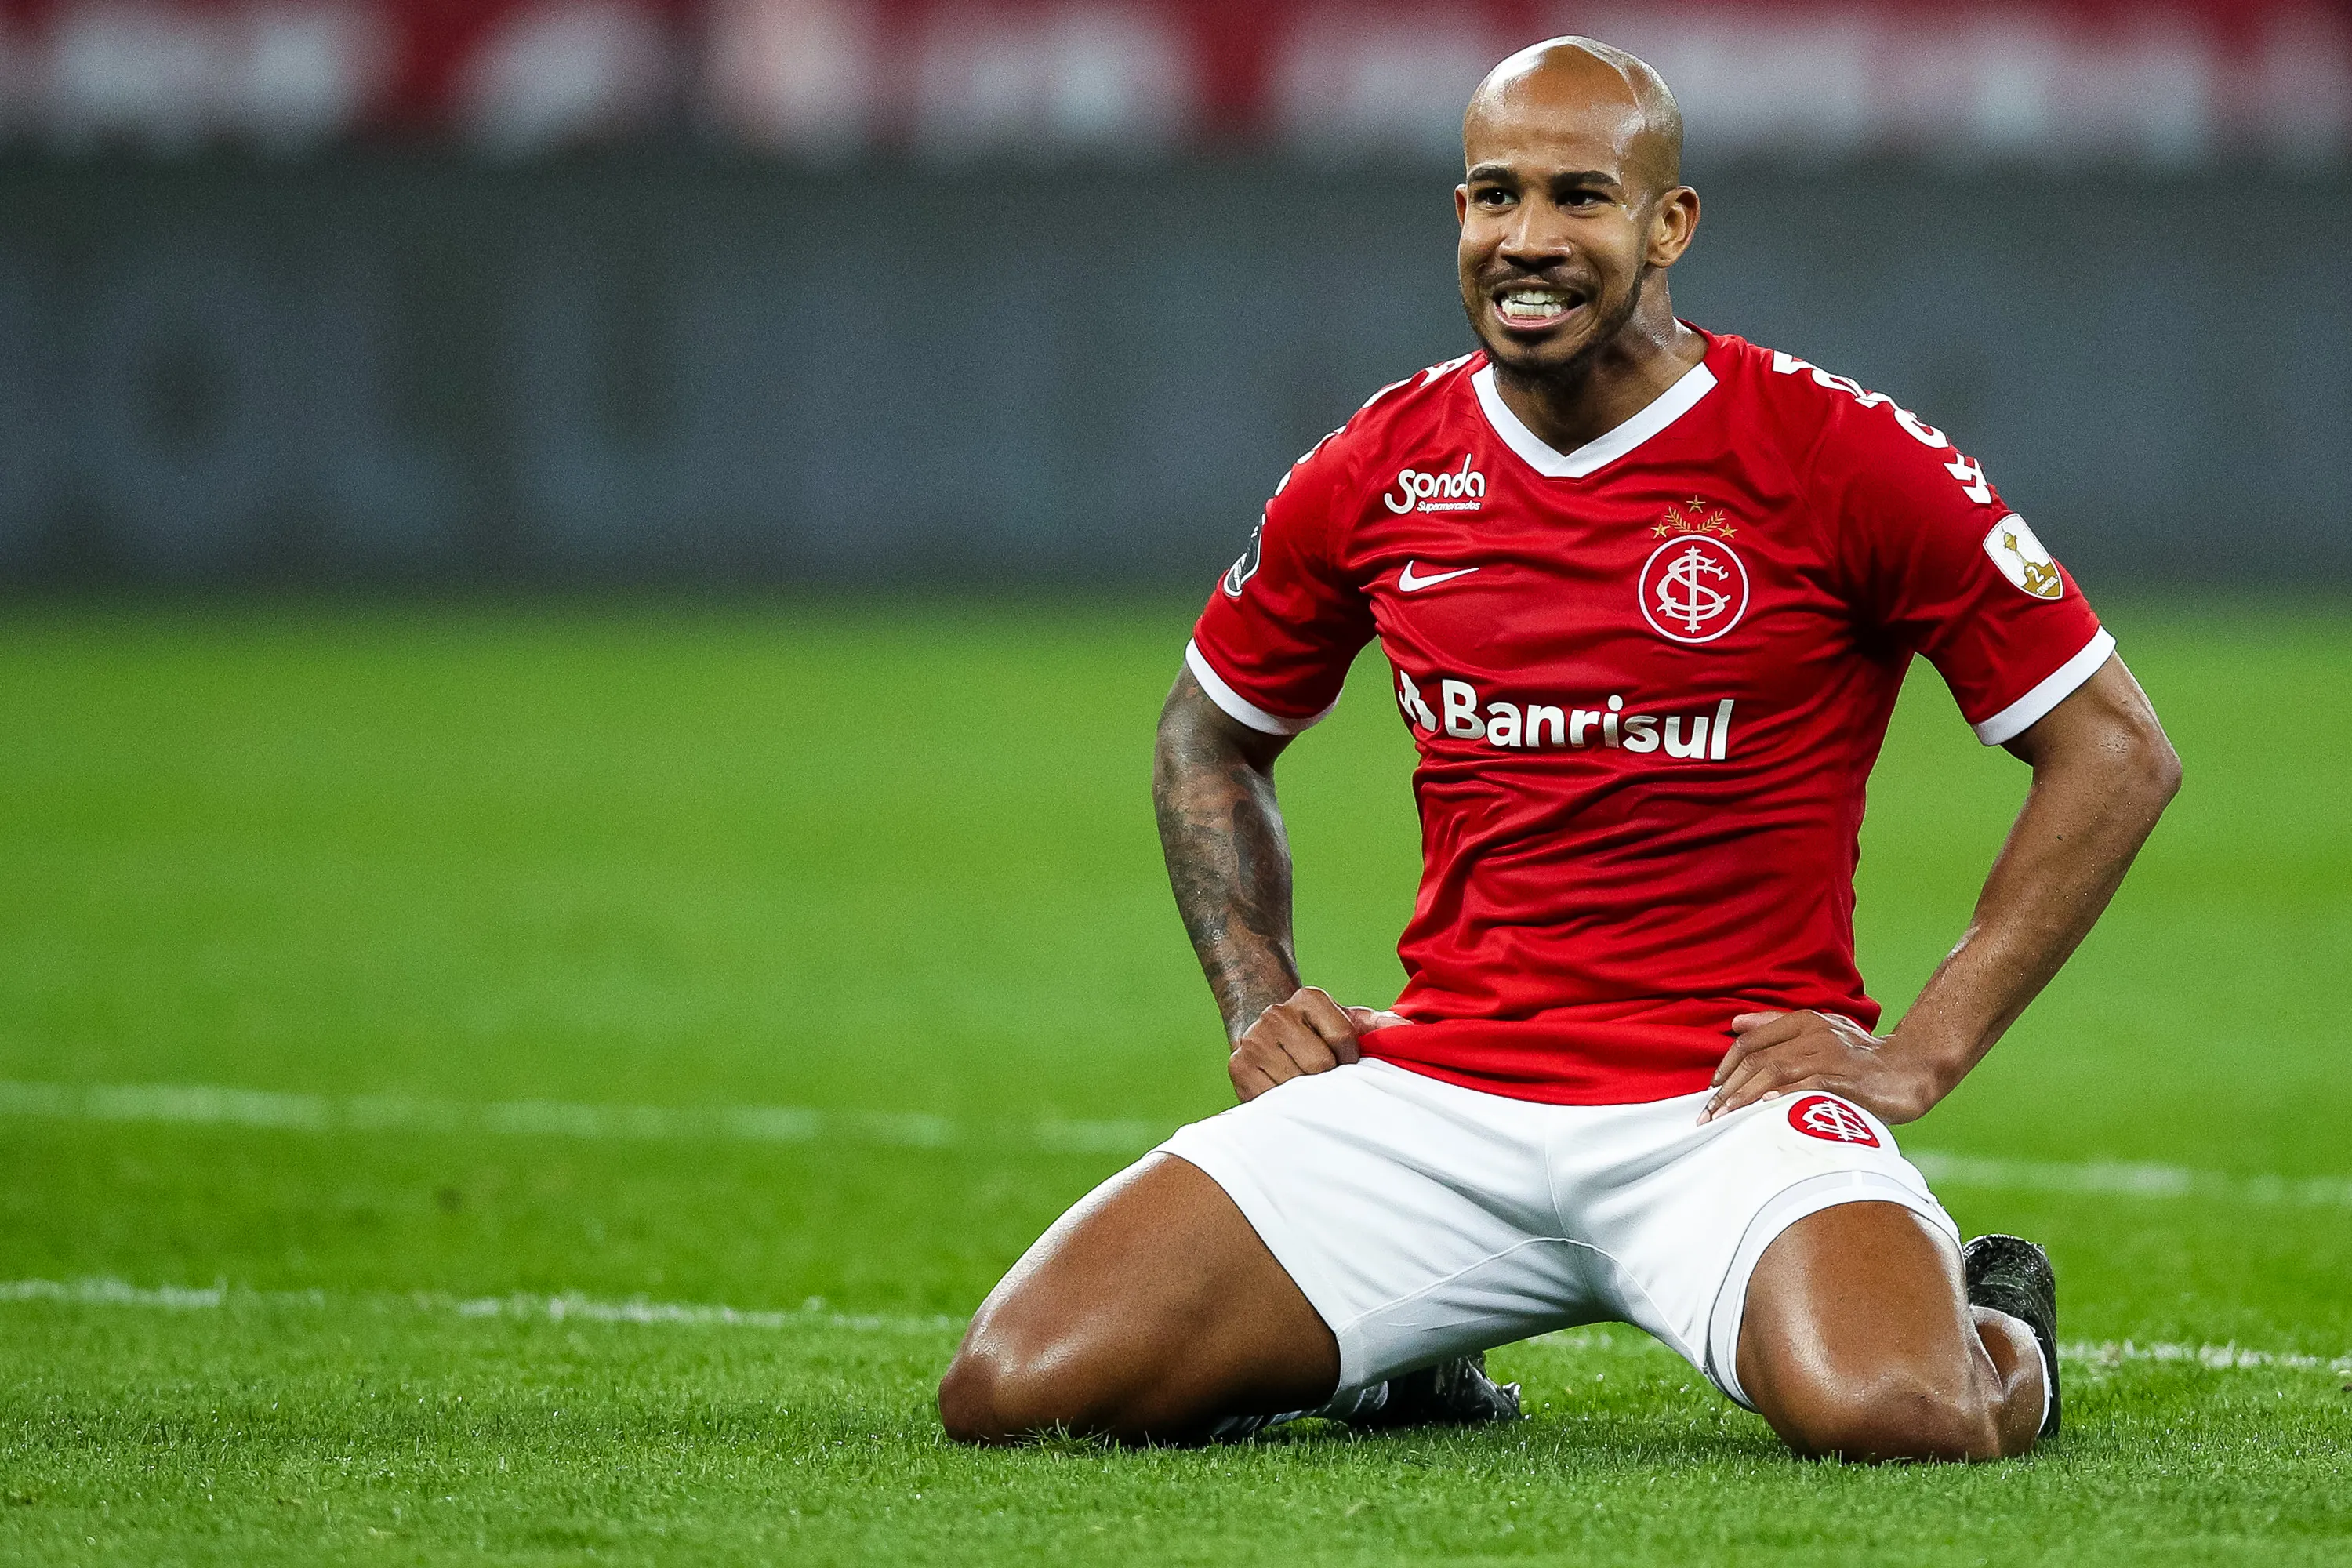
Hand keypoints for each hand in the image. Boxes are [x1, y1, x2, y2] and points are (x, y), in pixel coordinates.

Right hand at [1228, 989, 1407, 1100]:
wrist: (1265, 1034)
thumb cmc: (1318, 1035)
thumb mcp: (1349, 1023)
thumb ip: (1380, 1026)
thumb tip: (1410, 1031)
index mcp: (1310, 998)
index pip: (1344, 1039)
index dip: (1350, 1060)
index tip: (1344, 1062)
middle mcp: (1278, 1014)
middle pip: (1319, 1065)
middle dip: (1328, 1079)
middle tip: (1323, 1078)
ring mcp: (1254, 1040)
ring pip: (1295, 1084)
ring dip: (1306, 1093)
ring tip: (1305, 1086)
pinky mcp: (1238, 1067)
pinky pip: (1271, 1098)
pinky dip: (1283, 1104)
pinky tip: (1286, 1094)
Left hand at [1700, 1010, 1942, 1125]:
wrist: (1911, 1070)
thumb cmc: (1860, 1056)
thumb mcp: (1820, 1031)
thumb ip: (1776, 1026)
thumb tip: (1735, 1023)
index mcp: (1804, 1020)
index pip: (1751, 1041)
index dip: (1727, 1066)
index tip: (1712, 1091)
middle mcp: (1813, 1033)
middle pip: (1757, 1059)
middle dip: (1729, 1089)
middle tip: (1710, 1115)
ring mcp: (1829, 1054)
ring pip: (1774, 1072)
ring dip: (1745, 1097)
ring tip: (1725, 1118)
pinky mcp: (1844, 1078)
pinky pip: (1805, 1086)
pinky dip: (1781, 1097)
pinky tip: (1762, 1110)